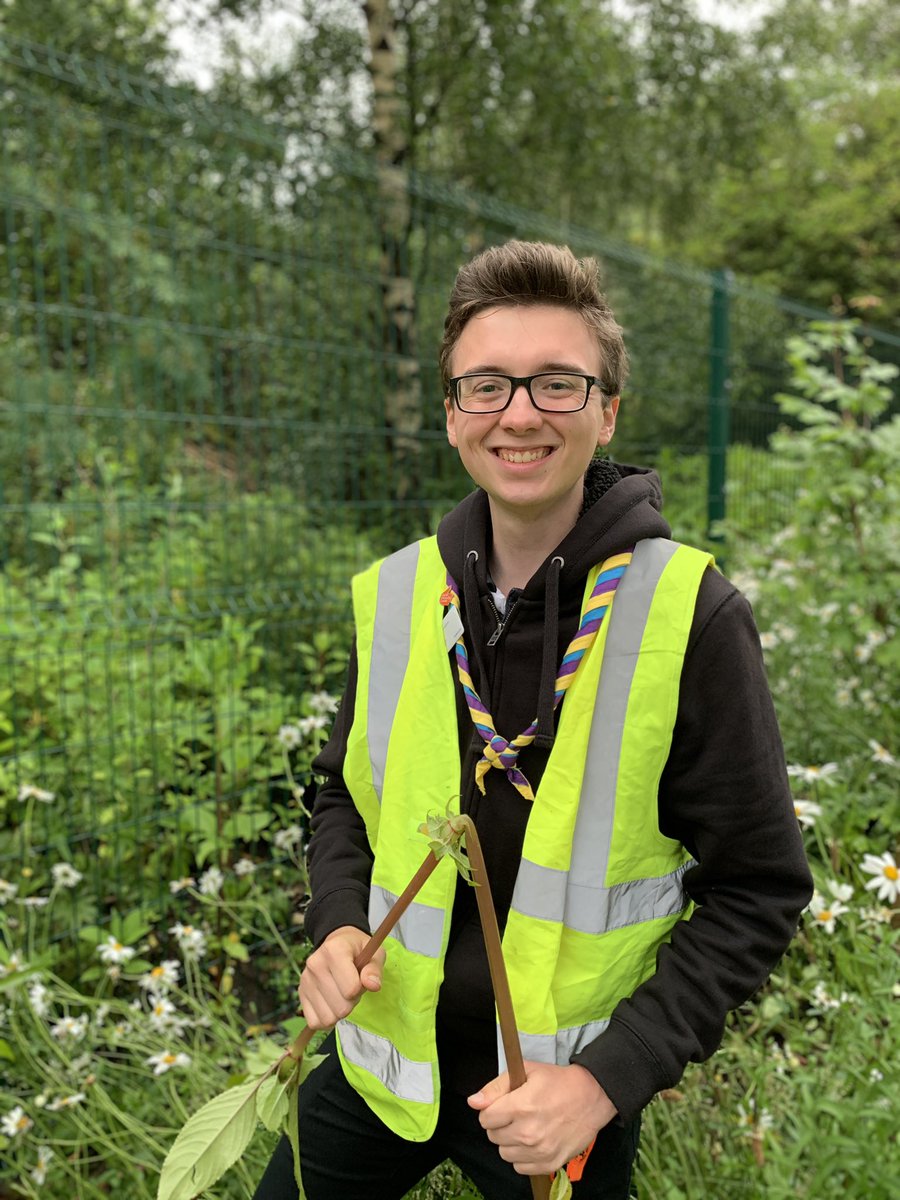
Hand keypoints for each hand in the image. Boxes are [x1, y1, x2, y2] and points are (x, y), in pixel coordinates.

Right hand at [297, 925, 385, 1029]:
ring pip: (328, 1018)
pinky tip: (331, 1004)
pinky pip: (315, 1022)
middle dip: (351, 1002)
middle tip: (352, 988)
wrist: (337, 944)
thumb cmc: (358, 951)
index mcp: (334, 950)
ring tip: (342, 994)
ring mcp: (305, 980)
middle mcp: (315, 964)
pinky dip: (326, 1019)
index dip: (361, 989)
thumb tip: (373, 985)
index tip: (360, 978)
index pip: (351, 989)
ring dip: (339, 1012)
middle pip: (341, 1007)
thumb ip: (375, 970)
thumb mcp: (374, 954)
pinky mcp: (301, 993)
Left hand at [468, 1061, 616, 1175]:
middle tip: (516, 1114)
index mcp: (521, 1106)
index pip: (485, 1118)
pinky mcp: (549, 1164)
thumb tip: (474, 1101)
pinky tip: (533, 1141)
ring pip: (505, 1153)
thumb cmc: (558, 1082)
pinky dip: (522, 1156)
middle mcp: (528, 1132)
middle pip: (493, 1136)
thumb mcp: (526, 1071)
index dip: (491, 1109)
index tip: (503, 1105)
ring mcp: (539, 1151)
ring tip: (525, 1127)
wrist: (591, 1097)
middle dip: (500, 1124)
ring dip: (510, 1141)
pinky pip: (520, 1167)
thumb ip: (496, 1087)